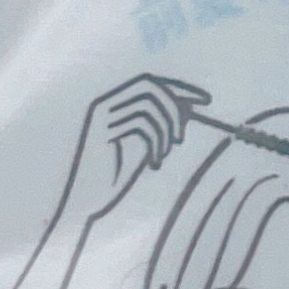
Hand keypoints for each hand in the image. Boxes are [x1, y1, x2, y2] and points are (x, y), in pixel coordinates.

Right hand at [58, 73, 208, 228]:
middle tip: (182, 136)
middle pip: (150, 87)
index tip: (205, 101)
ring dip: (165, 128)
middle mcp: (104, 103)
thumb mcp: (143, 145)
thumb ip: (159, 124)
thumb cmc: (113, 177)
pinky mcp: (101, 130)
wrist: (83, 204)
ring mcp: (101, 115)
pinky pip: (141, 123)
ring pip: (148, 104)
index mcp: (113, 104)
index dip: (180, 88)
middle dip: (174, 106)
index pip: (150, 83)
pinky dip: (156, 141)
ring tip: (165, 153)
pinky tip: (154, 163)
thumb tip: (189, 107)